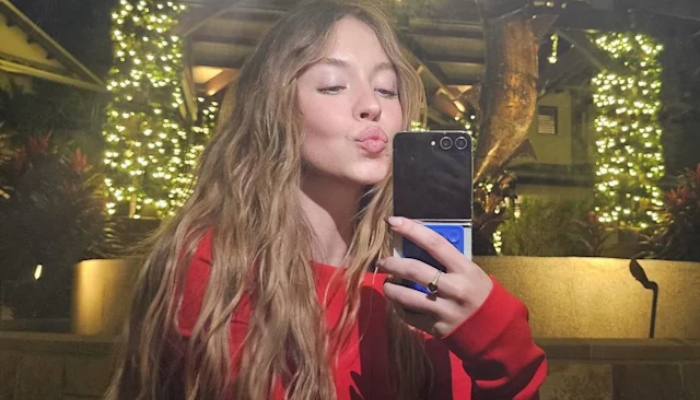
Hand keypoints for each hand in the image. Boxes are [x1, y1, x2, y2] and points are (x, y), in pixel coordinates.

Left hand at [378, 216, 493, 337]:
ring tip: (387, 283)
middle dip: (392, 263)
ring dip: (390, 287)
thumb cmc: (479, 293)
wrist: (494, 329)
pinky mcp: (436, 328)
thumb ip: (447, 260)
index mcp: (464, 269)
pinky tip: (399, 302)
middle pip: (414, 269)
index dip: (411, 229)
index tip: (393, 221)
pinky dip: (399, 307)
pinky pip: (408, 316)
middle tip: (382, 262)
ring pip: (405, 296)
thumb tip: (416, 246)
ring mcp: (444, 309)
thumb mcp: (470, 271)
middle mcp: (454, 288)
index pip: (434, 242)